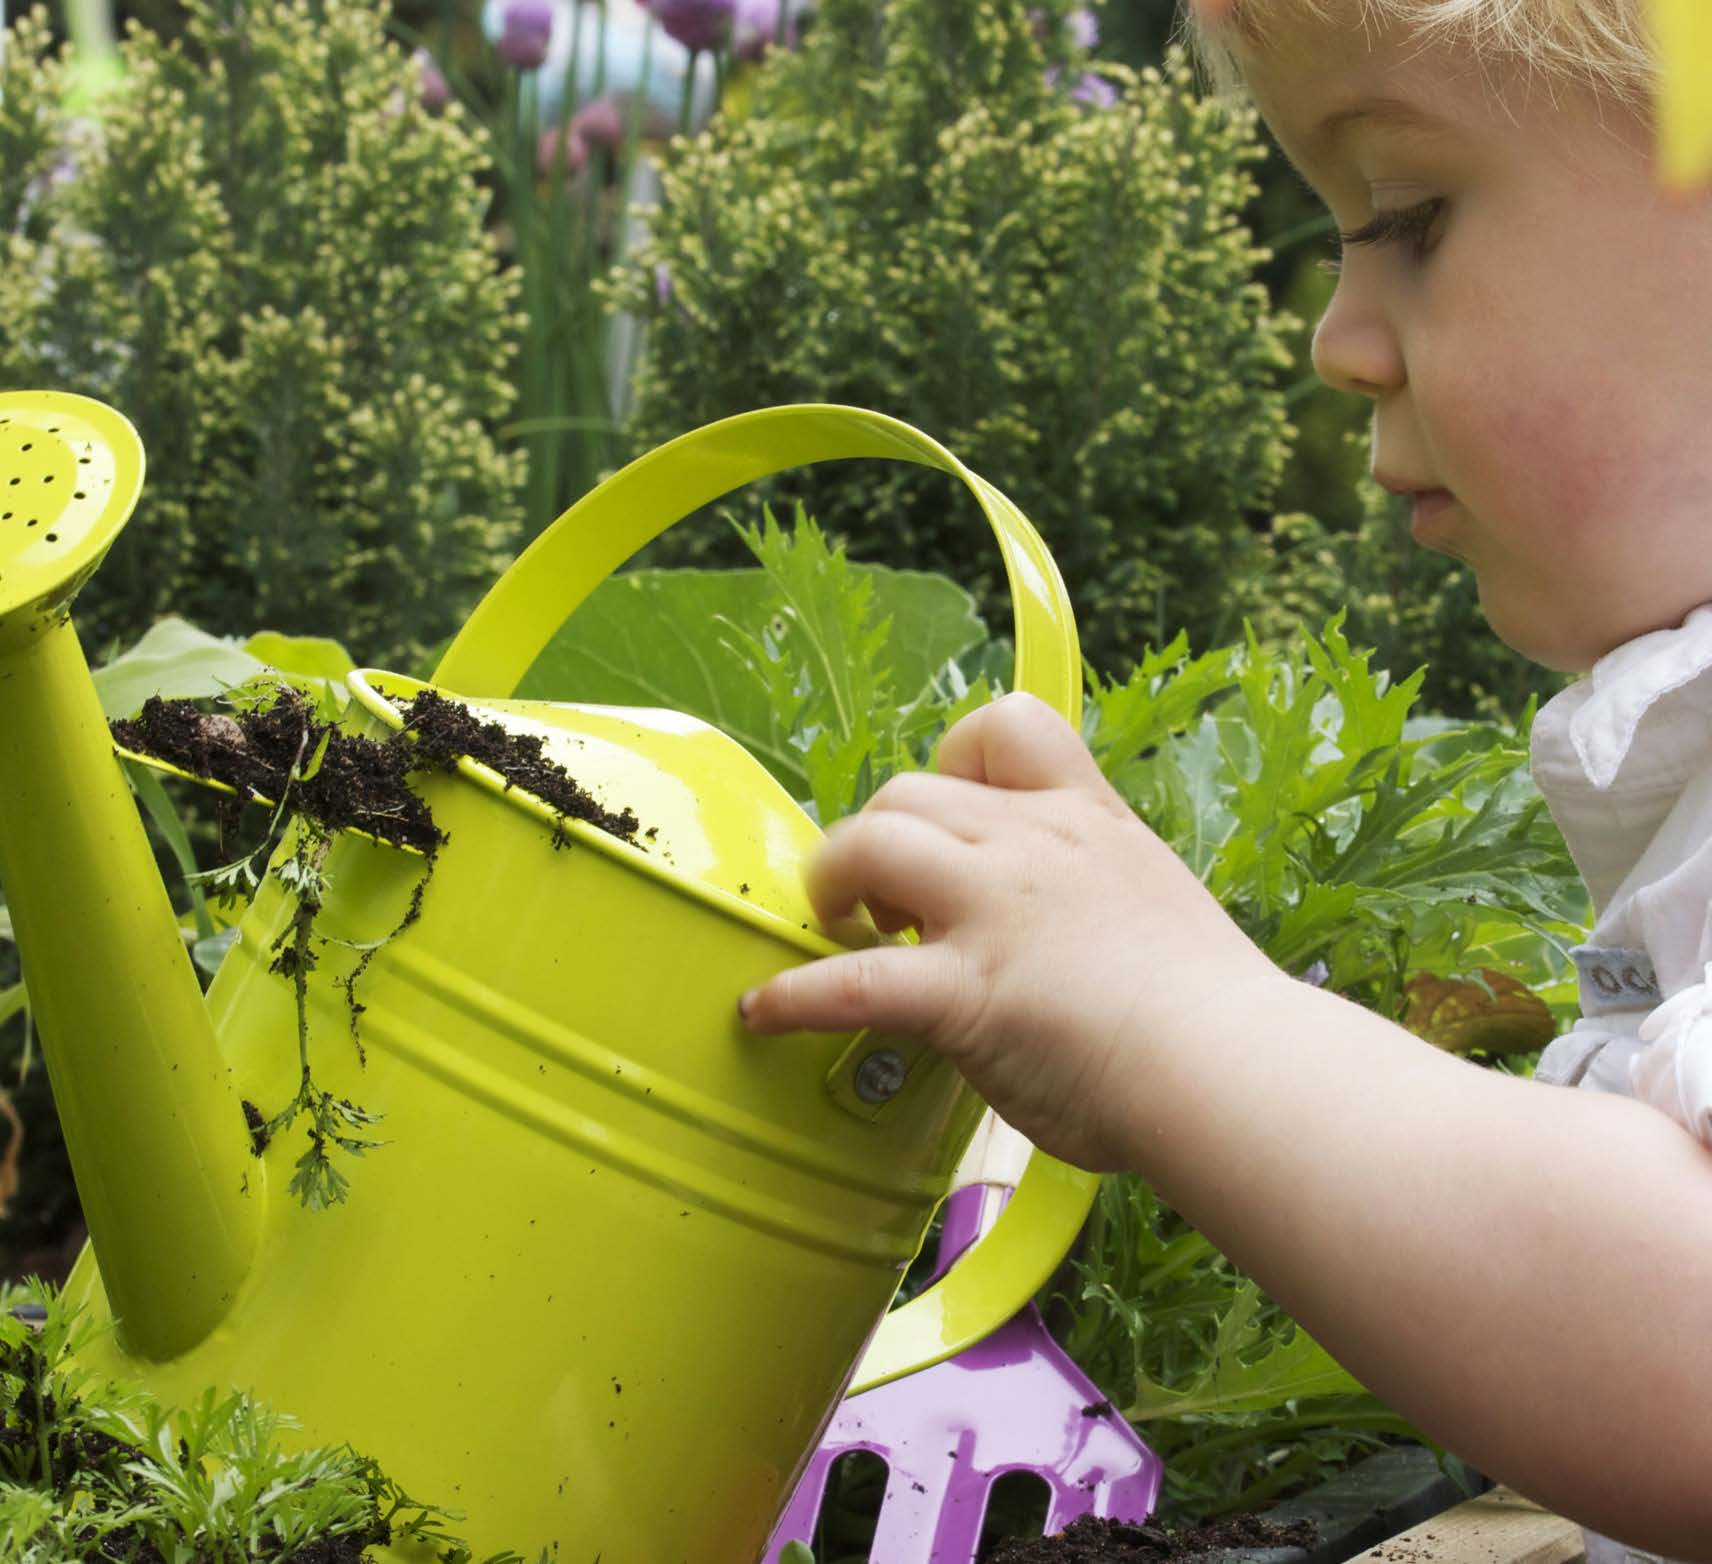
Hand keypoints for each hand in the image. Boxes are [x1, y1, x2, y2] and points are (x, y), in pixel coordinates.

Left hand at [739, 692, 1279, 1168]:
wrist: (1232, 1068)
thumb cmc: (1212, 1012)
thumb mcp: (1154, 906)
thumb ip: (1089, 894)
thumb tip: (1052, 930)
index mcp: (1084, 821)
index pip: (1004, 724)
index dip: (955, 761)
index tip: (954, 817)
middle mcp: (1031, 846)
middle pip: (907, 790)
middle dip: (879, 840)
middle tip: (887, 908)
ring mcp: (992, 912)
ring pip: (869, 842)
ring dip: (834, 883)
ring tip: (842, 933)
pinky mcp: (963, 990)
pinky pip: (849, 981)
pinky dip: (796, 995)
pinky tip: (764, 1013)